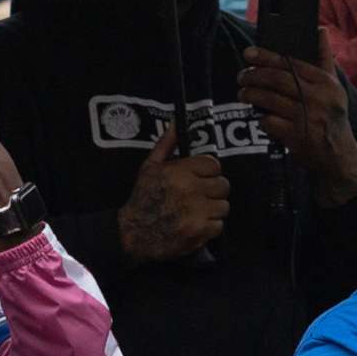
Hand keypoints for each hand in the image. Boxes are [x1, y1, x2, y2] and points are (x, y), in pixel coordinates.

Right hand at [116, 124, 229, 263]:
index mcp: (180, 171)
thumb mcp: (150, 167)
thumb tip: (177, 122)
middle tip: (201, 196)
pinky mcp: (199, 231)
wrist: (133, 233)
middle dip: (213, 191)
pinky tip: (196, 225)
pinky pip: (219, 225)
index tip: (200, 178)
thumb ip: (166, 144)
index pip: (213, 164)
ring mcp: (196, 212)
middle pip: (223, 185)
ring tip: (198, 211)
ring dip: (213, 210)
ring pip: (223, 206)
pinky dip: (210, 228)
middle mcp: (190, 189)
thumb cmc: (143, 198)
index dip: (208, 172)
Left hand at [239, 33, 356, 204]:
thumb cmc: (332, 116)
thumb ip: (325, 58)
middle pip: (277, 80)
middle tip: (241, 75)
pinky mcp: (297, 137)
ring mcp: (307, 118)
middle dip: (254, 75)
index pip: (291, 63)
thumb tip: (321, 30)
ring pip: (270, 100)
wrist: (338, 156)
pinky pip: (270, 122)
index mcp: (325, 83)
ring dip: (251, 95)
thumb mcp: (334, 87)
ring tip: (243, 93)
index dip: (267, 57)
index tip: (249, 53)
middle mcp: (318, 98)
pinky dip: (261, 118)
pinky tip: (258, 115)